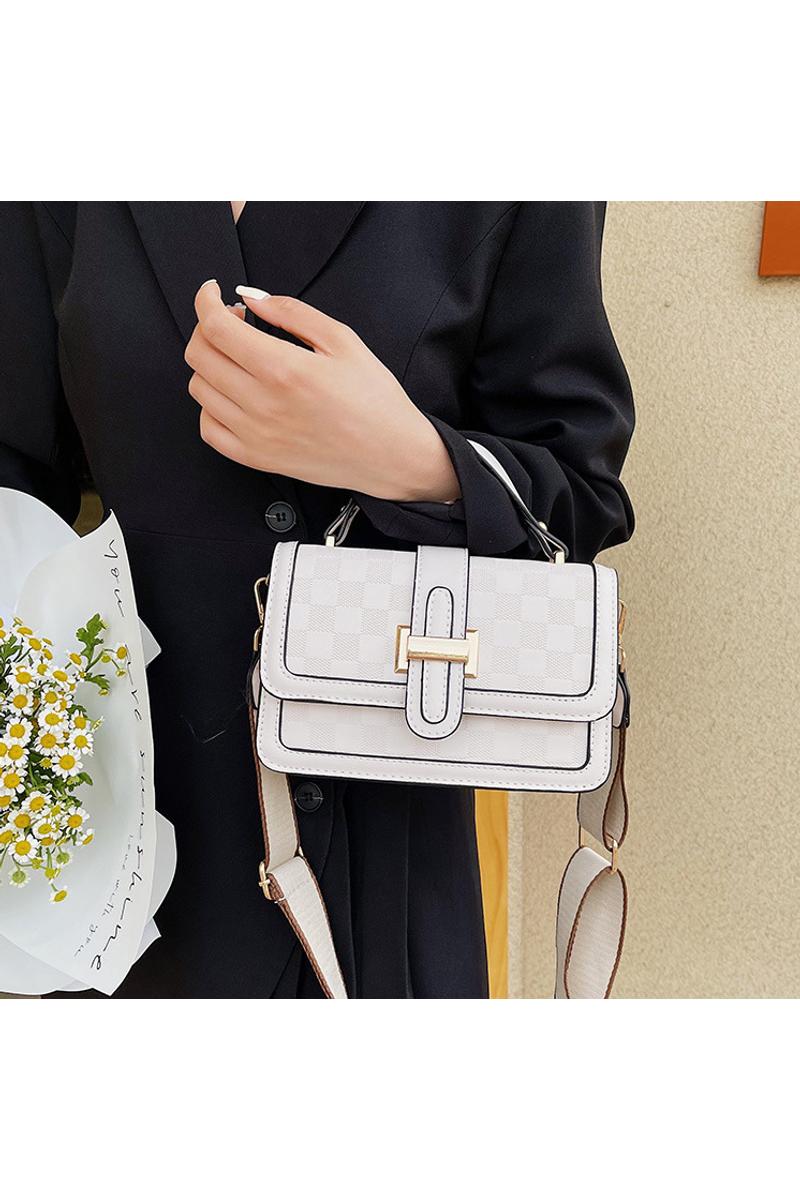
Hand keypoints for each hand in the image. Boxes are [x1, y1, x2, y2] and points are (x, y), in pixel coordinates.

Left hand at [184, 281, 460, 501]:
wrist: (392, 455)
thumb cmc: (375, 400)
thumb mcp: (343, 340)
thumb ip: (293, 313)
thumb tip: (252, 298)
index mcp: (285, 369)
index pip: (216, 328)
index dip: (206, 301)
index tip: (212, 293)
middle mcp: (263, 405)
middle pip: (199, 355)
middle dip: (207, 327)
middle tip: (233, 323)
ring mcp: (255, 435)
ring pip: (199, 389)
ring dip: (210, 364)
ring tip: (239, 358)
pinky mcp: (256, 459)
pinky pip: (208, 428)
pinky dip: (211, 405)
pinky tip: (234, 394)